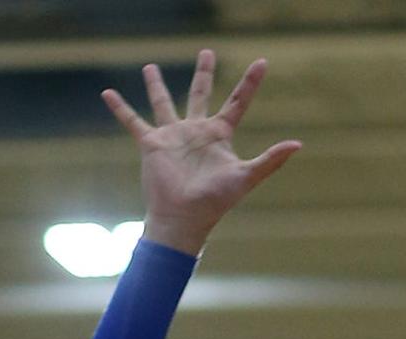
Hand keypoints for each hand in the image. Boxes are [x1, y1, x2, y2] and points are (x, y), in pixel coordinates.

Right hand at [102, 48, 300, 255]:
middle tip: (207, 52)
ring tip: (150, 67)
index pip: (237, 103)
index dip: (250, 83)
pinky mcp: (152, 144)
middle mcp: (196, 132)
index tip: (262, 62)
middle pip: (200, 94)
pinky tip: (107, 93)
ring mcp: (173, 137)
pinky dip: (120, 109)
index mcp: (219, 136)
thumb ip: (271, 160)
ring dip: (156, 86)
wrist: (184, 219)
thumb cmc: (216, 202)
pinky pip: (133, 122)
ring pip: (164, 103)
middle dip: (204, 74)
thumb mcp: (246, 177)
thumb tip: (298, 144)